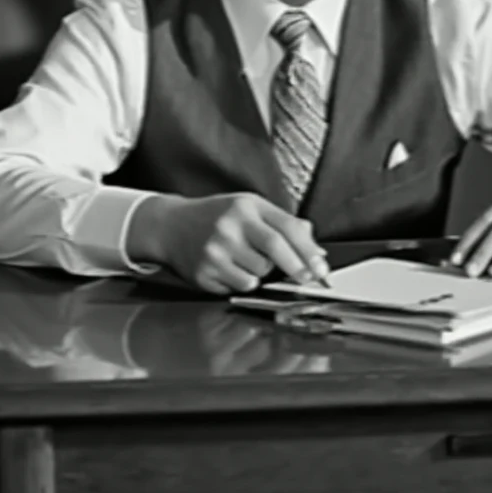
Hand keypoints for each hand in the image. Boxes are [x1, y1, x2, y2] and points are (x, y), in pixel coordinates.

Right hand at [128, 192, 329, 294]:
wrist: (170, 226)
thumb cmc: (215, 216)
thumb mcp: (249, 209)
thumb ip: (283, 224)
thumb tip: (316, 250)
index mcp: (246, 206)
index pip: (286, 227)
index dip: (308, 250)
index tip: (321, 267)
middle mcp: (230, 225)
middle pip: (274, 249)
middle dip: (296, 268)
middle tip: (306, 278)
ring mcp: (215, 249)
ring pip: (258, 273)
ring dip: (263, 273)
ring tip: (247, 259)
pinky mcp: (205, 271)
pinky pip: (239, 286)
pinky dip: (244, 282)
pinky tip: (231, 268)